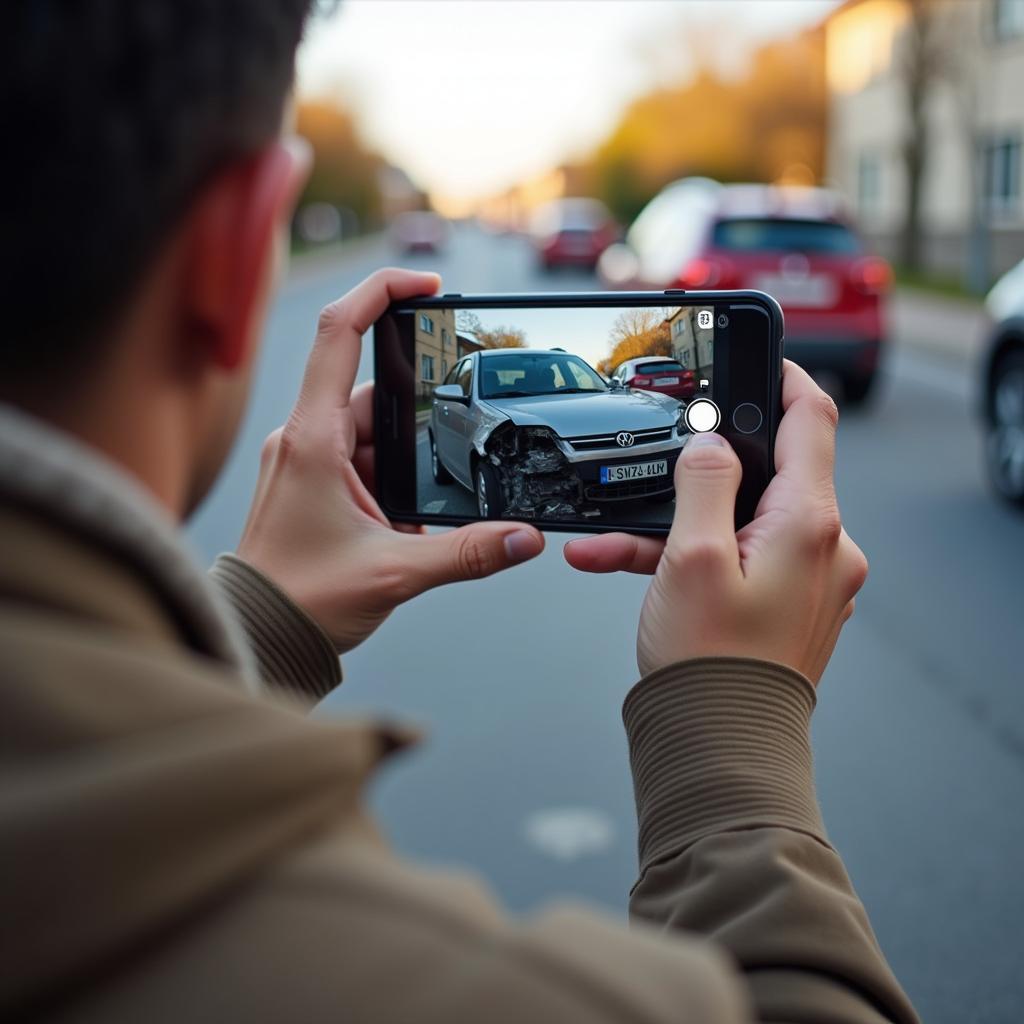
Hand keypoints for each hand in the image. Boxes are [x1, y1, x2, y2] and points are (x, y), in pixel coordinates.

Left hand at [237, 268, 543, 652]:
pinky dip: (389, 486)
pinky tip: (402, 525)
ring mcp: (307, 462)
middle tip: (445, 458)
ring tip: (411, 515)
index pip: (340, 333)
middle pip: (376, 396)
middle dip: (418, 427)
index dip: (382, 292)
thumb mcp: (395, 573)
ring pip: (372, 436)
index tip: (426, 284)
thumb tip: (524, 538)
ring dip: (403, 467)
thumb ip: (467, 553)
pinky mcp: (312, 486)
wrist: (258, 637)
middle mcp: (306, 439)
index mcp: (313, 439)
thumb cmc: (299, 600)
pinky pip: (361, 466)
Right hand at [564, 361, 866, 683]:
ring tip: (612, 543)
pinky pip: (735, 557)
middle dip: (698, 470)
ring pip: (737, 519)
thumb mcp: (689, 555)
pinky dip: (688, 556)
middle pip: (764, 472)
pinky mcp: (783, 601)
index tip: (757, 357)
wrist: (719, 749)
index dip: (784, 378)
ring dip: (676, 524)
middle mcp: (822, 547)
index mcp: (809, 524)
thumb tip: (711, 441)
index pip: (812, 420)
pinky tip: (627, 566)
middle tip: (655, 466)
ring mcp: (806, 578)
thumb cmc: (710, 666)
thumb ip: (702, 480)